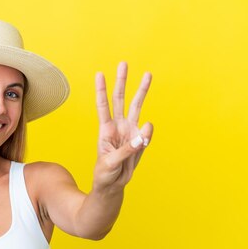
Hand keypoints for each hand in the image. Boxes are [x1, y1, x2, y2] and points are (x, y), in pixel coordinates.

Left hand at [93, 61, 152, 191]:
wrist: (113, 184)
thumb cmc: (105, 173)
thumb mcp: (111, 163)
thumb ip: (128, 148)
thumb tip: (145, 132)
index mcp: (105, 130)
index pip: (103, 106)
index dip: (101, 90)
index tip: (100, 74)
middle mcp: (118, 126)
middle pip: (119, 99)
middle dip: (122, 81)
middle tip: (123, 63)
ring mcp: (130, 131)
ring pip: (136, 106)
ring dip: (141, 90)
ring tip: (147, 74)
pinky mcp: (140, 140)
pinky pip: (146, 132)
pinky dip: (148, 134)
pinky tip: (144, 138)